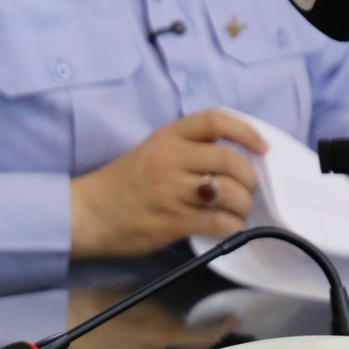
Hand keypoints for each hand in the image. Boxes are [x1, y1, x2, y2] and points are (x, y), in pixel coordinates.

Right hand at [70, 109, 267, 259]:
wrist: (86, 213)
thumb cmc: (121, 184)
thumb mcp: (150, 152)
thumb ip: (184, 150)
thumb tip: (232, 159)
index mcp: (165, 137)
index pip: (214, 120)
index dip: (246, 131)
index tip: (262, 147)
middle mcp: (169, 159)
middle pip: (231, 160)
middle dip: (250, 179)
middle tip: (247, 190)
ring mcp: (171, 190)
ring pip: (231, 193)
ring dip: (243, 206)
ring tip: (236, 212)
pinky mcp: (173, 221)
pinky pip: (220, 222)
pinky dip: (232, 227)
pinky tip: (225, 227)